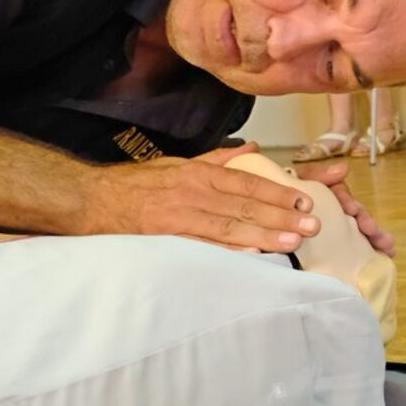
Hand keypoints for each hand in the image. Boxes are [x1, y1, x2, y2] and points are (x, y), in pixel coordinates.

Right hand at [80, 143, 320, 251]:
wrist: (93, 200)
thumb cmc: (136, 184)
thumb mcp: (177, 163)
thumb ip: (217, 159)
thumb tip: (251, 149)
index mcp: (198, 174)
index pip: (247, 183)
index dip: (277, 193)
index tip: (303, 201)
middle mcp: (193, 192)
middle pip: (245, 206)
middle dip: (282, 216)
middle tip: (312, 225)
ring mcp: (181, 217)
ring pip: (230, 227)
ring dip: (265, 235)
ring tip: (293, 242)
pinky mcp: (167, 239)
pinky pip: (204, 245)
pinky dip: (230, 251)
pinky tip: (253, 255)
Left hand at [294, 159, 396, 255]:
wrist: (265, 230)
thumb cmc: (284, 202)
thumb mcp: (296, 184)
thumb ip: (316, 175)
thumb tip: (345, 169)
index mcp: (324, 195)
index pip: (340, 194)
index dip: (347, 200)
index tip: (350, 209)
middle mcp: (333, 211)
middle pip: (355, 214)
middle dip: (367, 221)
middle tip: (372, 231)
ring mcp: (337, 231)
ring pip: (360, 232)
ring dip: (376, 236)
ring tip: (387, 245)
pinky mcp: (338, 250)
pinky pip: (358, 249)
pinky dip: (375, 249)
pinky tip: (388, 254)